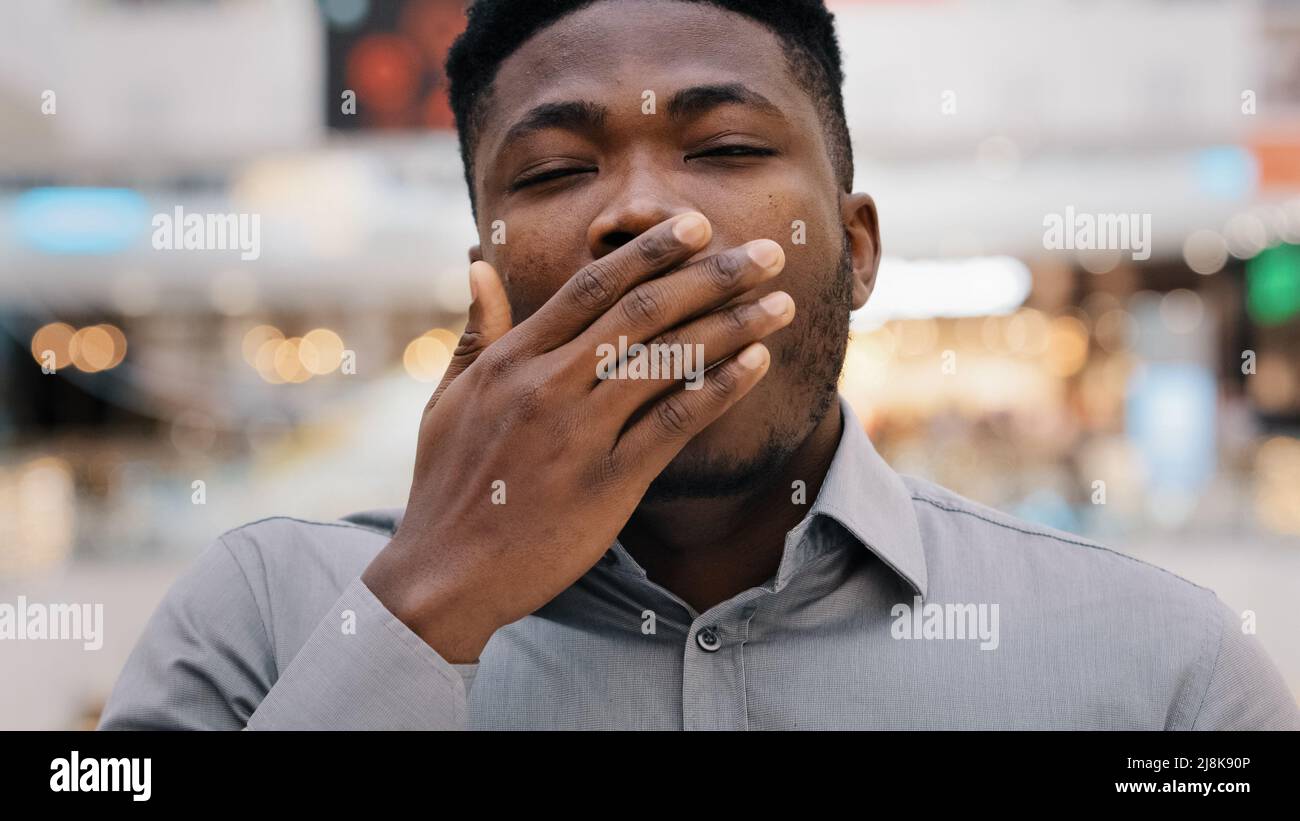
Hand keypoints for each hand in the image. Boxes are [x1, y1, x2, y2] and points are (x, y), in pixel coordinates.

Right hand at [360, 213, 795, 661]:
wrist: (445, 574)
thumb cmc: (448, 485)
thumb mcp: (447, 399)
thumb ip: (475, 331)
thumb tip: (479, 265)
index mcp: (510, 360)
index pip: (590, 286)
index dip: (650, 252)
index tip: (696, 226)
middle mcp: (547, 386)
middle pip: (642, 312)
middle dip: (711, 275)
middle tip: (764, 253)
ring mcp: (579, 433)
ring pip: (668, 360)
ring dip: (733, 325)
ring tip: (781, 303)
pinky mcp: (608, 482)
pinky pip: (676, 423)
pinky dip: (721, 388)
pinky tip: (758, 363)